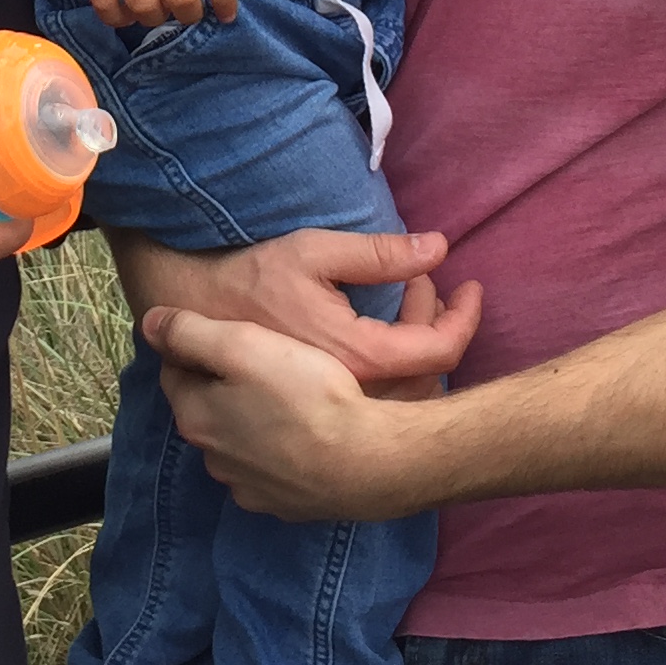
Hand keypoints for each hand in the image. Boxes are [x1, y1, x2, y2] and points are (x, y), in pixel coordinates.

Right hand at [102, 226, 481, 393]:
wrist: (192, 313)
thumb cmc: (252, 277)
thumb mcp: (315, 251)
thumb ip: (379, 253)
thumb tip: (440, 247)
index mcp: (356, 356)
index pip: (440, 351)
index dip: (465, 317)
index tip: (472, 287)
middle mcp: (351, 396)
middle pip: (427, 378)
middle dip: (439, 324)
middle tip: (426, 285)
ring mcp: (331, 415)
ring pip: (403, 396)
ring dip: (417, 347)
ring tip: (405, 304)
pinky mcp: (317, 417)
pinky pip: (375, 408)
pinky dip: (392, 372)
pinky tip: (378, 336)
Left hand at [142, 307, 437, 520]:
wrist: (370, 460)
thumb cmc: (306, 395)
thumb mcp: (243, 345)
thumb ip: (190, 332)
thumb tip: (149, 323)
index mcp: (196, 418)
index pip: (177, 370)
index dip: (200, 345)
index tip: (231, 331)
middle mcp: (213, 460)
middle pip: (207, 407)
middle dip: (225, 384)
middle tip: (264, 359)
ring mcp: (250, 489)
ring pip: (239, 439)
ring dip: (253, 419)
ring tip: (291, 394)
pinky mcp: (286, 506)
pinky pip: (271, 468)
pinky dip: (280, 449)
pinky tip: (307, 432)